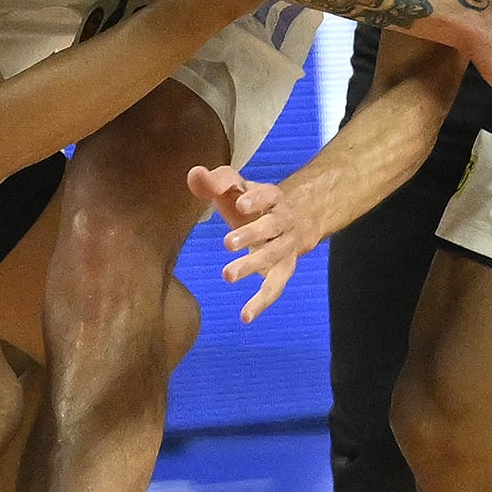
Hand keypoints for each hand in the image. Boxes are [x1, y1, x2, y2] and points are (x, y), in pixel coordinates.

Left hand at [188, 161, 332, 321]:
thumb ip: (216, 182)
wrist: (297, 218)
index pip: (267, 194)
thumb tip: (195, 175)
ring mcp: (286, 247)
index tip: (240, 203)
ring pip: (273, 256)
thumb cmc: (253, 202)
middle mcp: (283, 221)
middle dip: (251, 234)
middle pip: (271, 226)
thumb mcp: (237, 188)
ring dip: (252, 265)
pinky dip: (262, 302)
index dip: (255, 198)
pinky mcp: (284, 269)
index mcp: (272, 197)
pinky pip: (276, 286)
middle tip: (228, 243)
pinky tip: (245, 316)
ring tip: (227, 275)